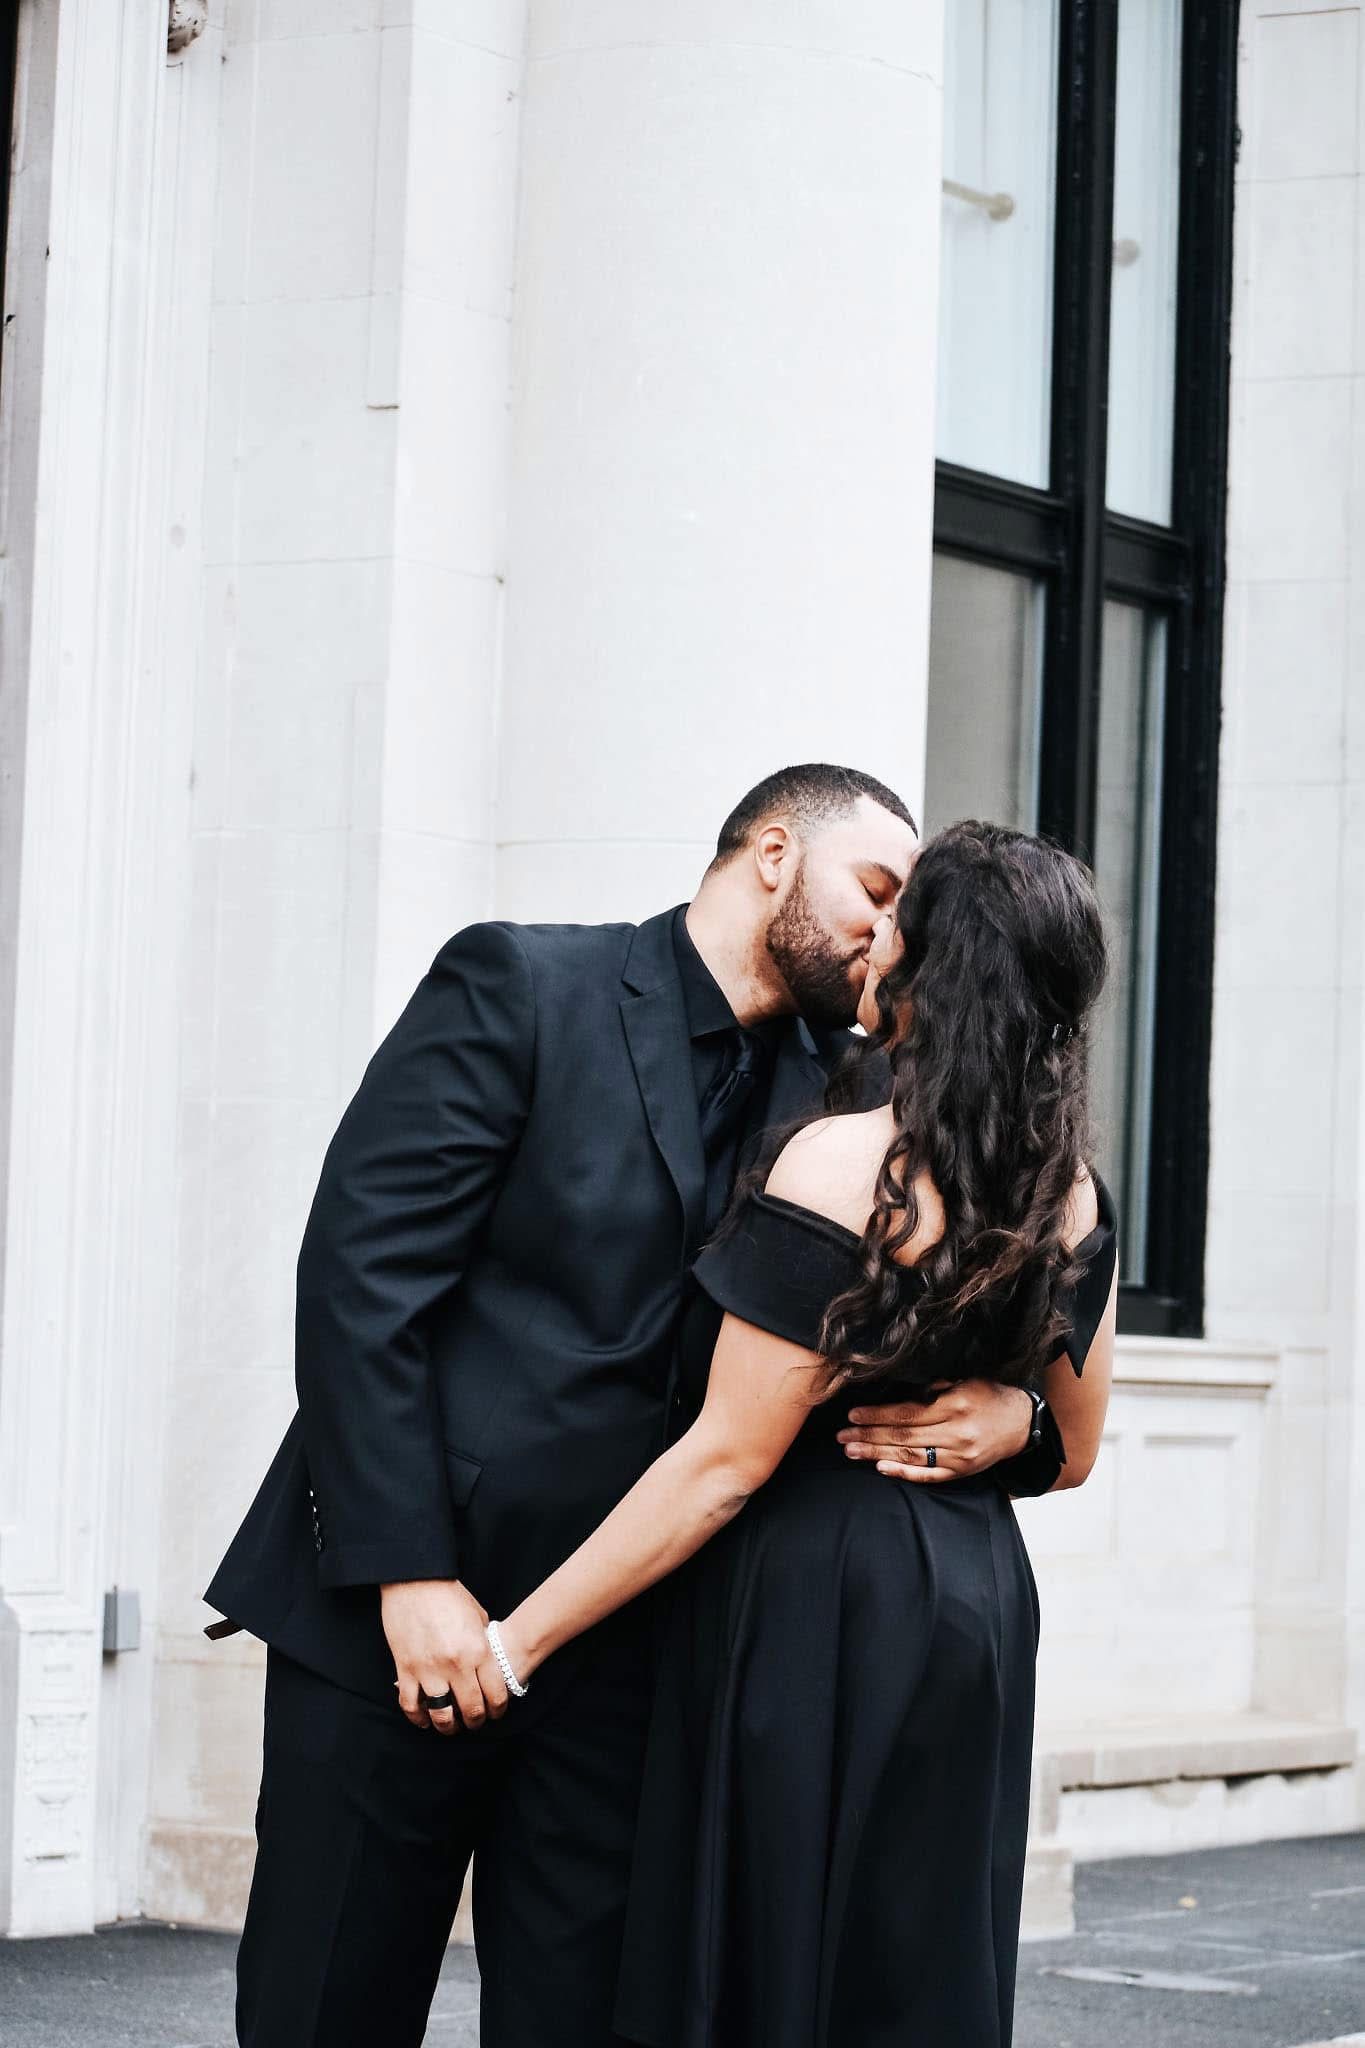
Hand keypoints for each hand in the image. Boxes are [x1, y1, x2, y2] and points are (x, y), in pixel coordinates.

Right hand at [380, 1579, 508, 1735]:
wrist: (415, 1580)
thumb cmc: (449, 1595)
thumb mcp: (478, 1617)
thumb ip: (483, 1645)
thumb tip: (488, 1667)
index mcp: (478, 1650)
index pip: (495, 1694)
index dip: (498, 1709)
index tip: (495, 1712)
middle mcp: (455, 1665)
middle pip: (471, 1710)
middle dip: (476, 1722)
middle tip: (474, 1722)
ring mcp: (428, 1669)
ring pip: (441, 1715)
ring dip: (448, 1727)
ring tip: (450, 1726)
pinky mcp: (405, 1669)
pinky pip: (410, 1705)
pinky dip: (417, 1718)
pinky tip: (424, 1720)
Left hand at [837, 1380, 1031, 1484]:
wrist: (1021, 1423)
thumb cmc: (988, 1396)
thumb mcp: (965, 1381)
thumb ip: (934, 1387)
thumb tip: (898, 1390)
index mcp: (954, 1406)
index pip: (907, 1413)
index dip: (878, 1415)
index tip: (853, 1415)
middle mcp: (956, 1433)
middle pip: (903, 1436)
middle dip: (869, 1436)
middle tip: (842, 1437)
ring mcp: (959, 1456)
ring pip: (911, 1456)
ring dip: (877, 1455)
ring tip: (852, 1451)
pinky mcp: (962, 1471)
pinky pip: (929, 1475)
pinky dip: (904, 1473)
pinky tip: (882, 1468)